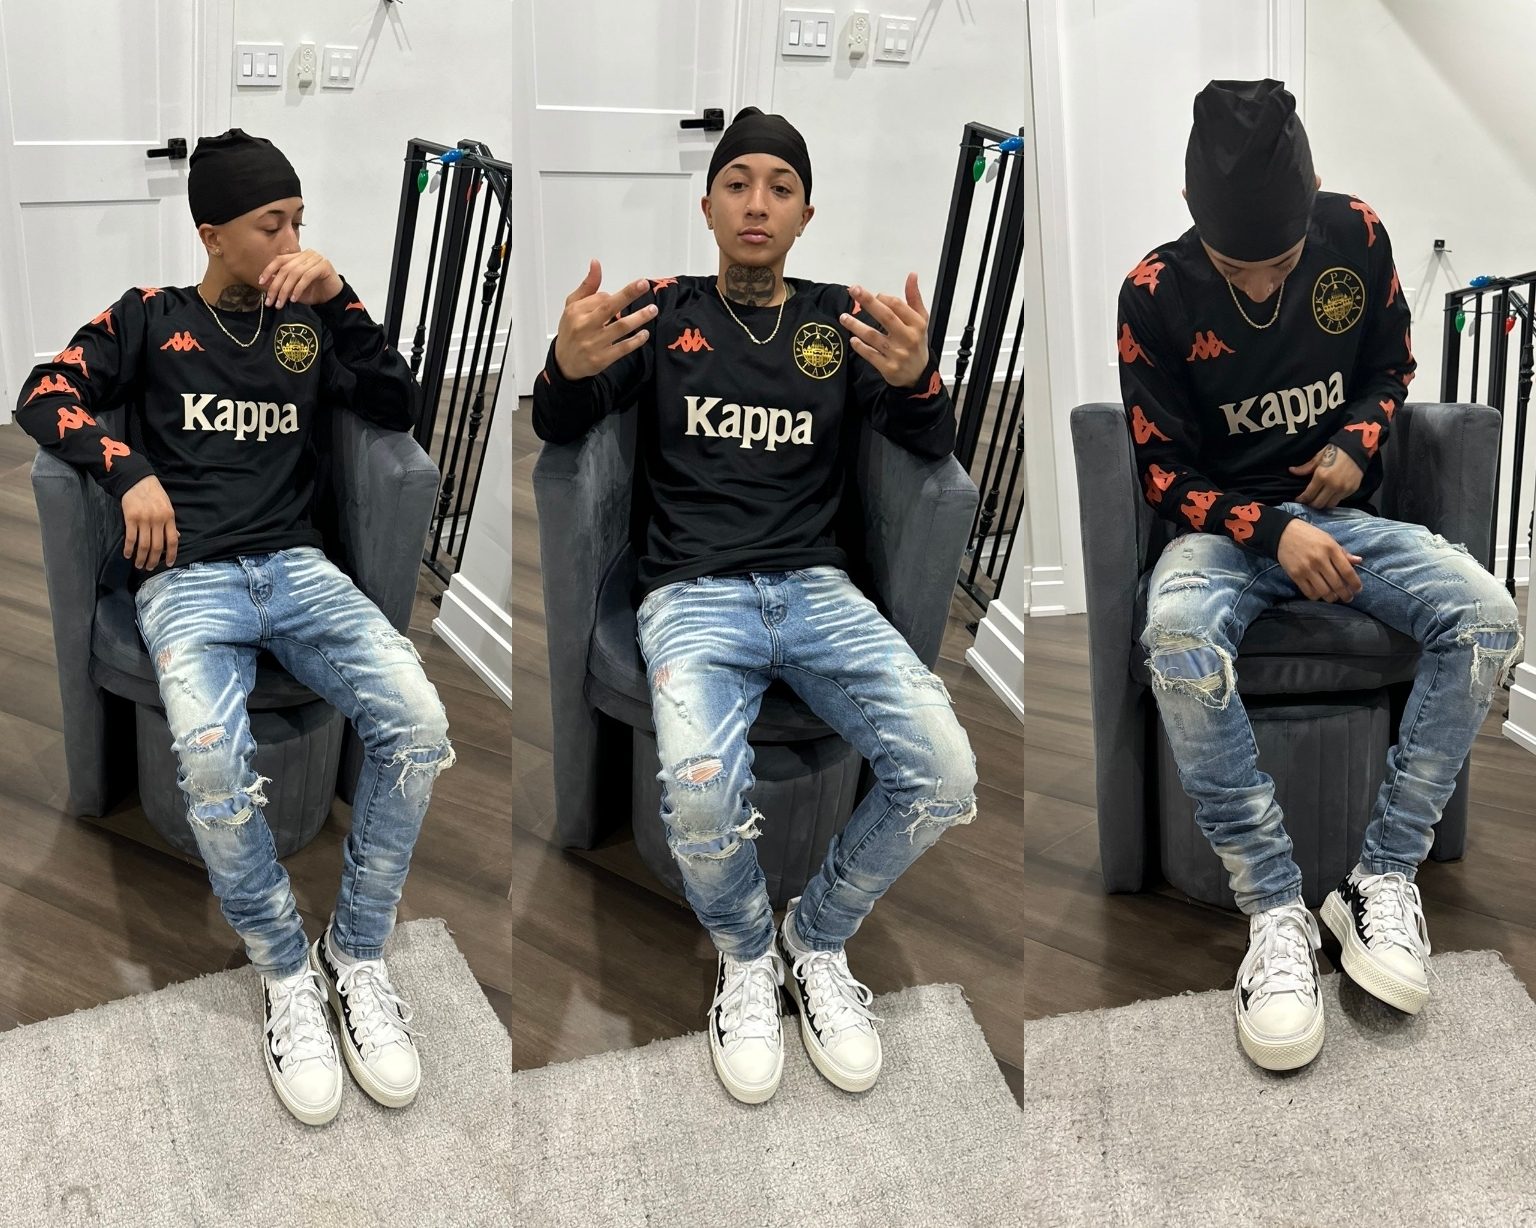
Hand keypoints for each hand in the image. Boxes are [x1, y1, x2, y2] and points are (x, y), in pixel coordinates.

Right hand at [121, 475, 178, 570]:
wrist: (137, 480)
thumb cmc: (154, 494)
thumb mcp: (167, 507)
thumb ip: (170, 523)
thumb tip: (177, 537)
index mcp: (169, 518)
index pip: (173, 540)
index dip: (171, 554)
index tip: (168, 564)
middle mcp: (158, 520)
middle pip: (158, 546)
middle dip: (154, 560)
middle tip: (149, 567)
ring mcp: (144, 520)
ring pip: (144, 545)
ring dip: (141, 557)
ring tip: (139, 565)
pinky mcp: (131, 518)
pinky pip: (131, 538)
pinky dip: (129, 548)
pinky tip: (127, 555)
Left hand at [257, 249, 343, 308]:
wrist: (333, 298)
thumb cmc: (314, 292)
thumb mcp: (293, 288)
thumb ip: (281, 283)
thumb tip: (265, 283)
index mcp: (298, 256)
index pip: (280, 260)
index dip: (269, 270)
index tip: (261, 283)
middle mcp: (306, 254)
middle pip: (286, 268)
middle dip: (276, 286)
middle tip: (271, 300)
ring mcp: (316, 258)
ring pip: (295, 273)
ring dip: (286, 290)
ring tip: (281, 303)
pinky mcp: (324, 265)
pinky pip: (306, 276)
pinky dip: (298, 289)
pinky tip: (294, 299)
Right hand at [552, 261, 655, 380]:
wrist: (564, 363)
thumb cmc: (571, 331)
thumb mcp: (572, 306)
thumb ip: (588, 286)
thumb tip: (596, 264)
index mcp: (576, 312)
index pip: (602, 298)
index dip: (615, 297)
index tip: (623, 298)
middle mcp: (584, 326)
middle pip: (608, 308)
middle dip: (628, 295)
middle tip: (644, 285)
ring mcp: (594, 344)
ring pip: (620, 328)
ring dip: (638, 318)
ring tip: (652, 310)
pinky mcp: (601, 359)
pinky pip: (622, 348)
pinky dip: (635, 341)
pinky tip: (645, 334)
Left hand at [842, 273, 931, 387]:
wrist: (918, 375)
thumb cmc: (917, 344)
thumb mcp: (921, 320)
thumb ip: (914, 298)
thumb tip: (912, 276)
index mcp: (916, 324)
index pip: (897, 305)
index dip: (883, 297)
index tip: (874, 295)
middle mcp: (907, 338)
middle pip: (886, 316)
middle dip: (868, 302)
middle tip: (854, 291)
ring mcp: (897, 354)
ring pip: (873, 336)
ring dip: (856, 325)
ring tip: (844, 317)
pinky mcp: (888, 368)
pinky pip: (870, 355)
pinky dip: (860, 346)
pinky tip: (852, 339)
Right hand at [1277, 519, 1361, 602]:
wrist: (1283, 533)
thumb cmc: (1309, 535)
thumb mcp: (1328, 539)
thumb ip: (1342, 552)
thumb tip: (1358, 561)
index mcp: (1330, 549)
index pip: (1347, 571)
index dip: (1355, 583)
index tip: (1358, 590)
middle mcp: (1320, 560)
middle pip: (1337, 583)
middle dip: (1345, 594)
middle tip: (1349, 598)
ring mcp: (1307, 569)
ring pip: (1324, 591)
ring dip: (1332, 597)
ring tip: (1334, 597)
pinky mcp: (1295, 575)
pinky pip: (1309, 592)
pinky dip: (1317, 596)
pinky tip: (1320, 594)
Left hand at [1289, 443, 1362, 508]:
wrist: (1356, 448)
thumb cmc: (1335, 451)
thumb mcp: (1318, 457)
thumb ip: (1305, 468)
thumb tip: (1292, 471)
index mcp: (1321, 476)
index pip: (1309, 495)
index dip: (1302, 499)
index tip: (1299, 500)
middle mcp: (1332, 485)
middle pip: (1319, 504)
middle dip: (1311, 504)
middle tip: (1308, 501)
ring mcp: (1343, 489)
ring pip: (1330, 505)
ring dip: (1323, 504)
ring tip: (1319, 500)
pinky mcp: (1352, 490)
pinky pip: (1340, 500)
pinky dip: (1334, 499)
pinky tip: (1330, 495)